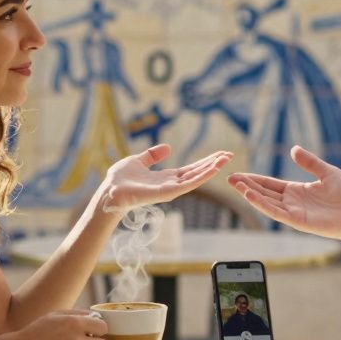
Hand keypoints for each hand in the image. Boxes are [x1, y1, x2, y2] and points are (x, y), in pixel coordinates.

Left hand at [99, 144, 232, 211]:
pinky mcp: (169, 192)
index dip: (204, 162)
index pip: (190, 169)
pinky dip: (202, 176)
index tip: (218, 154)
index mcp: (166, 177)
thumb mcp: (138, 160)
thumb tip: (168, 147)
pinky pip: (189, 183)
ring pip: (197, 177)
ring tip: (226, 159)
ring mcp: (171, 189)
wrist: (111, 190)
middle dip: (213, 164)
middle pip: (197, 172)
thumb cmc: (120, 179)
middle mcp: (171, 184)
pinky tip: (213, 168)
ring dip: (212, 168)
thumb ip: (153, 155)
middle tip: (229, 154)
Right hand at [228, 145, 340, 241]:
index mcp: (295, 190)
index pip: (269, 184)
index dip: (254, 179)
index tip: (238, 174)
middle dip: (246, 185)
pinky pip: (276, 212)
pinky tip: (251, 196)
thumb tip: (293, 149)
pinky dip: (263, 205)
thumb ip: (310, 162)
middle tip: (229, 177)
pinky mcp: (298, 221)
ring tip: (236, 185)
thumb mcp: (327, 172)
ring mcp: (293, 212)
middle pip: (263, 192)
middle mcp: (291, 202)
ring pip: (266, 202)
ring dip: (250, 194)